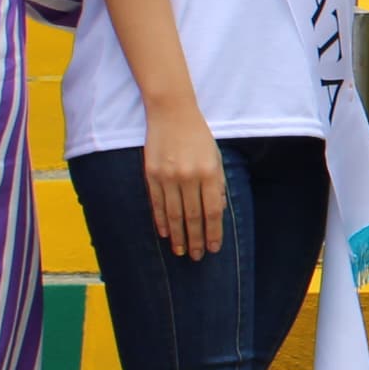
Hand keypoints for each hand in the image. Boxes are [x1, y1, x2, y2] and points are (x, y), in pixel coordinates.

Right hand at [142, 103, 227, 261]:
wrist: (172, 112)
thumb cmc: (198, 136)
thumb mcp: (216, 157)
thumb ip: (217, 184)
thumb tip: (217, 212)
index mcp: (209, 173)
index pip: (213, 211)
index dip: (213, 233)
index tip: (213, 248)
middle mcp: (189, 177)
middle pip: (193, 217)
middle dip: (195, 240)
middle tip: (196, 257)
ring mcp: (168, 176)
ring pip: (174, 214)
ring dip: (177, 236)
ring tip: (180, 251)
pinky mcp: (151, 174)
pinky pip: (157, 203)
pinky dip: (161, 220)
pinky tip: (165, 233)